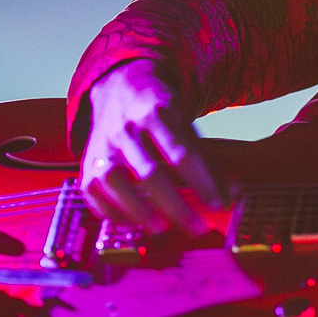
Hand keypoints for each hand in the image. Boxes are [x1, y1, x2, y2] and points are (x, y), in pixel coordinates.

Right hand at [79, 59, 219, 236]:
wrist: (119, 86)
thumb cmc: (159, 110)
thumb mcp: (185, 121)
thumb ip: (204, 158)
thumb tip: (229, 196)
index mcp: (157, 112)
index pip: (182, 152)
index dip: (203, 181)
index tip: (221, 205)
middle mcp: (126, 128)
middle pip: (149, 171)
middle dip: (175, 205)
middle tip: (198, 227)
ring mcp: (103, 145)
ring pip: (115, 180)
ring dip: (138, 209)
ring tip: (161, 229)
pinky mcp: (88, 161)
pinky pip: (92, 190)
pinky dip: (111, 210)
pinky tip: (133, 223)